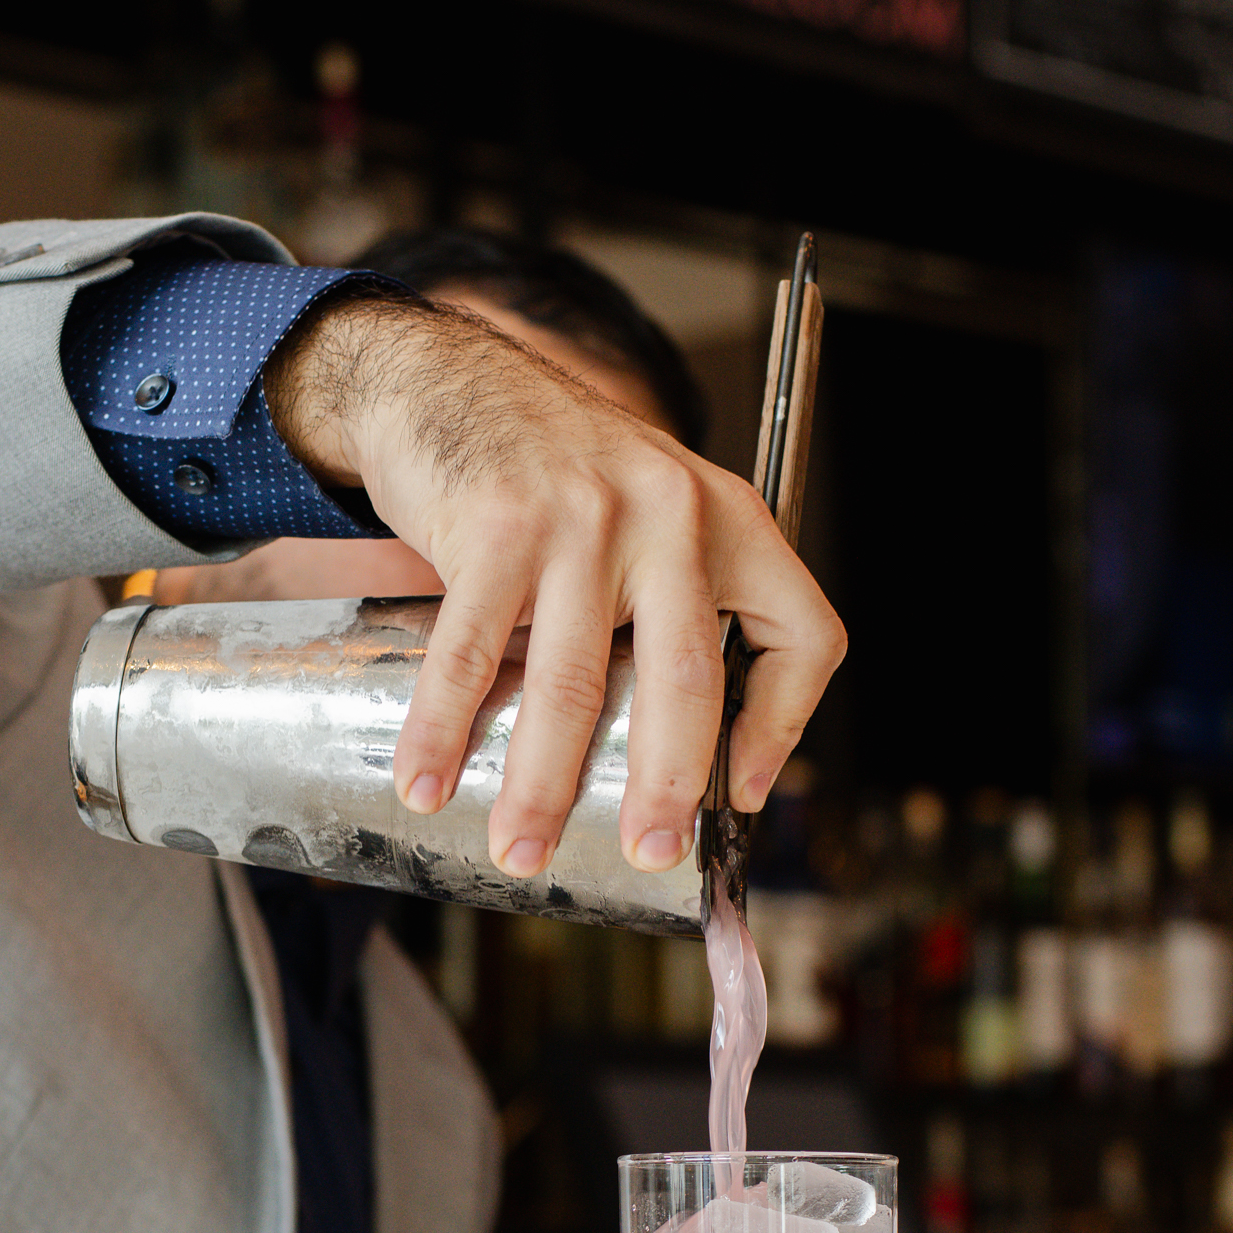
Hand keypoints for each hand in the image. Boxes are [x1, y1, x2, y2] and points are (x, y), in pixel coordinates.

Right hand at [264, 291, 845, 876]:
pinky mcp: (496, 524)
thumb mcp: (653, 514)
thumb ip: (676, 606)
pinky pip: (470, 653)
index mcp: (729, 521)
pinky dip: (444, 731)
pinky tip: (428, 783)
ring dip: (539, 785)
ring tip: (521, 851)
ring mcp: (582, 518)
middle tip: (648, 853)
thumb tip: (678, 756)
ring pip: (571, 683)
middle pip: (687, 680)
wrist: (451, 379)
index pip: (803, 635)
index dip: (783, 728)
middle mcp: (669, 515)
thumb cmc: (556, 470)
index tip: (741, 794)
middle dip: (664, 788)